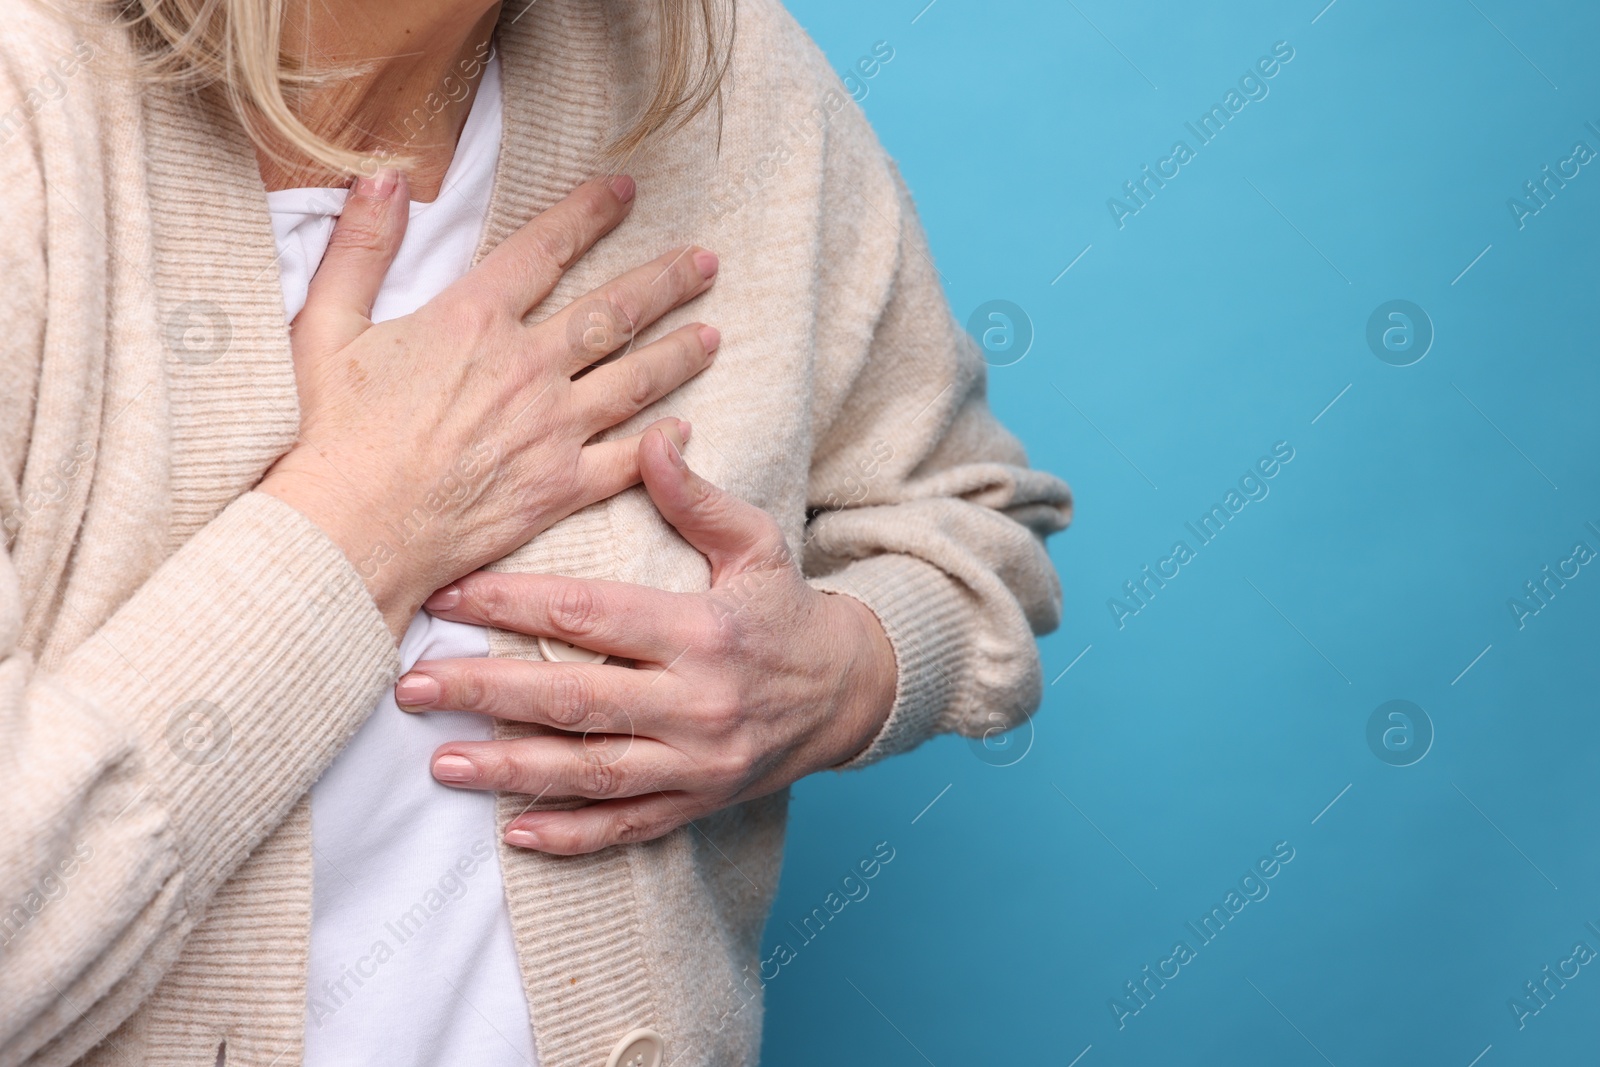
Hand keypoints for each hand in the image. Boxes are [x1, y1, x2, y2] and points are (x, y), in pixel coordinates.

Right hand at [259, 171, 720, 635]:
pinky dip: (662, 445)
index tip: (625, 191)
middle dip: (664, 281)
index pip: (545, 249)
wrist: (351, 529)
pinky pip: (627, 460)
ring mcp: (551, 428)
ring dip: (679, 353)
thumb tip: (384, 179)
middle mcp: (527, 367)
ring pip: (635, 380)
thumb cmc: (330, 433)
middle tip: (705, 263)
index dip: (589, 214)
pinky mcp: (560, 487)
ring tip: (714, 335)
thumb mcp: (325, 325)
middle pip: (612, 312)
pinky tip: (686, 429)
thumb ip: (360, 248)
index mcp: (473, 319)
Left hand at [392, 426, 899, 853]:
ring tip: (441, 763)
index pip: (591, 615)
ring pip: (592, 771)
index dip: (512, 605)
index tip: (447, 596)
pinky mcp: (700, 801)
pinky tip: (516, 833)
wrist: (849, 693)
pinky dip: (574, 835)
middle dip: (487, 692)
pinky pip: (631, 825)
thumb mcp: (757, 544)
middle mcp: (699, 701)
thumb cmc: (786, 610)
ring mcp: (699, 760)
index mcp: (703, 629)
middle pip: (576, 699)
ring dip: (512, 771)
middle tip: (413, 687)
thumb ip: (696, 498)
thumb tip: (654, 438)